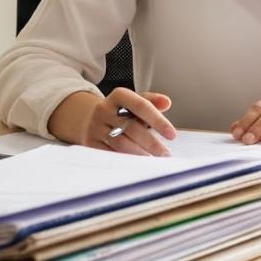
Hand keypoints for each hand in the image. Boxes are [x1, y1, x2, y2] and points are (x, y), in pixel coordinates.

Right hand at [47, 87, 177, 155]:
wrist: (88, 119)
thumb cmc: (119, 112)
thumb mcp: (134, 103)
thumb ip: (151, 102)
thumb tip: (167, 102)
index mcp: (118, 95)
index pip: (140, 105)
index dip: (157, 120)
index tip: (172, 135)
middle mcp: (104, 110)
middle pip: (131, 127)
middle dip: (151, 142)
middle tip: (165, 154)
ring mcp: (95, 127)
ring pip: (120, 142)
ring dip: (139, 153)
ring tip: (153, 161)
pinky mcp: (90, 143)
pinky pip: (109, 154)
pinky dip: (124, 160)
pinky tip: (136, 165)